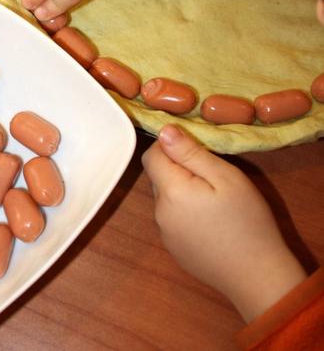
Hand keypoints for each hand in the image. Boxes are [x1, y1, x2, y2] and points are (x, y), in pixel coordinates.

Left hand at [142, 125, 306, 321]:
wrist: (258, 276)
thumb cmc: (246, 220)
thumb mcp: (225, 177)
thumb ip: (190, 152)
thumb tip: (164, 131)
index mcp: (170, 191)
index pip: (151, 155)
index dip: (171, 146)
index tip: (197, 150)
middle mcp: (159, 213)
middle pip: (158, 176)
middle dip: (179, 168)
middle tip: (213, 175)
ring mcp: (165, 235)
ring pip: (166, 197)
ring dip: (182, 190)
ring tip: (215, 199)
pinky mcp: (174, 250)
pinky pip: (173, 219)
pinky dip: (186, 212)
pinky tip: (211, 221)